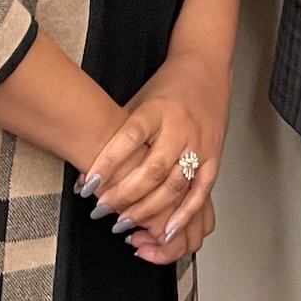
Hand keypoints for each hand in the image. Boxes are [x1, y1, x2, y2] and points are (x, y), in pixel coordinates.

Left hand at [76, 50, 231, 265]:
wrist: (206, 69)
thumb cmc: (167, 87)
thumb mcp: (138, 101)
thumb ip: (119, 132)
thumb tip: (86, 170)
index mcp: (158, 110)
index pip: (129, 139)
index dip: (107, 165)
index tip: (86, 186)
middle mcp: (181, 128)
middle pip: (153, 170)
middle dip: (124, 195)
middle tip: (101, 210)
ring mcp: (200, 145)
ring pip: (175, 186)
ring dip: (148, 210)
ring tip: (124, 223)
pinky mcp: (214, 158)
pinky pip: (201, 192)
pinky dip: (184, 214)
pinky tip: (167, 231)